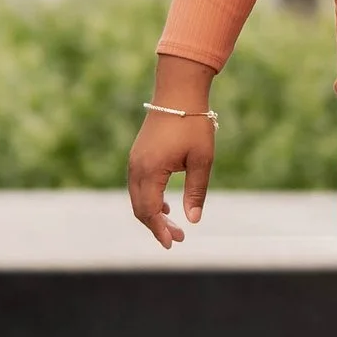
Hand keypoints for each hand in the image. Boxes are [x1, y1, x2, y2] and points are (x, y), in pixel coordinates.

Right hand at [129, 58, 217, 247]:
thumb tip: (192, 220)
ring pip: (137, 198)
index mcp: (150, 170)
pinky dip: (148, 199)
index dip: (159, 230)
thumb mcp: (202, 160)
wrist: (178, 92)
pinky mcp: (138, 155)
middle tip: (178, 238)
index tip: (173, 244)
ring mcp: (134, 160)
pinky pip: (138, 185)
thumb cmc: (193, 124)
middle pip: (139, 208)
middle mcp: (136, 167)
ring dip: (152, 213)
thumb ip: (196, 191)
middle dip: (156, 226)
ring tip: (173, 225)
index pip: (149, 210)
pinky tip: (164, 204)